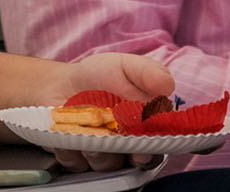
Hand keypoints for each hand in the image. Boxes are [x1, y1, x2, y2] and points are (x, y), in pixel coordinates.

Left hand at [36, 52, 176, 171]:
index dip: (149, 153)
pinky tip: (64, 130)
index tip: (141, 150)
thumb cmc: (101, 75)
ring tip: (83, 126)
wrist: (62, 82)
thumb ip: (147, 73)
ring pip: (104, 164)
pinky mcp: (77, 158)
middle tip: (109, 137)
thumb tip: (167, 85)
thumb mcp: (126, 66)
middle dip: (121, 153)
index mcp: (145, 130)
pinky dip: (69, 148)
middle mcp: (127, 148)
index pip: (155, 150)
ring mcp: (101, 155)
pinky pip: (75, 162)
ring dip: (95, 148)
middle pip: (130, 163)